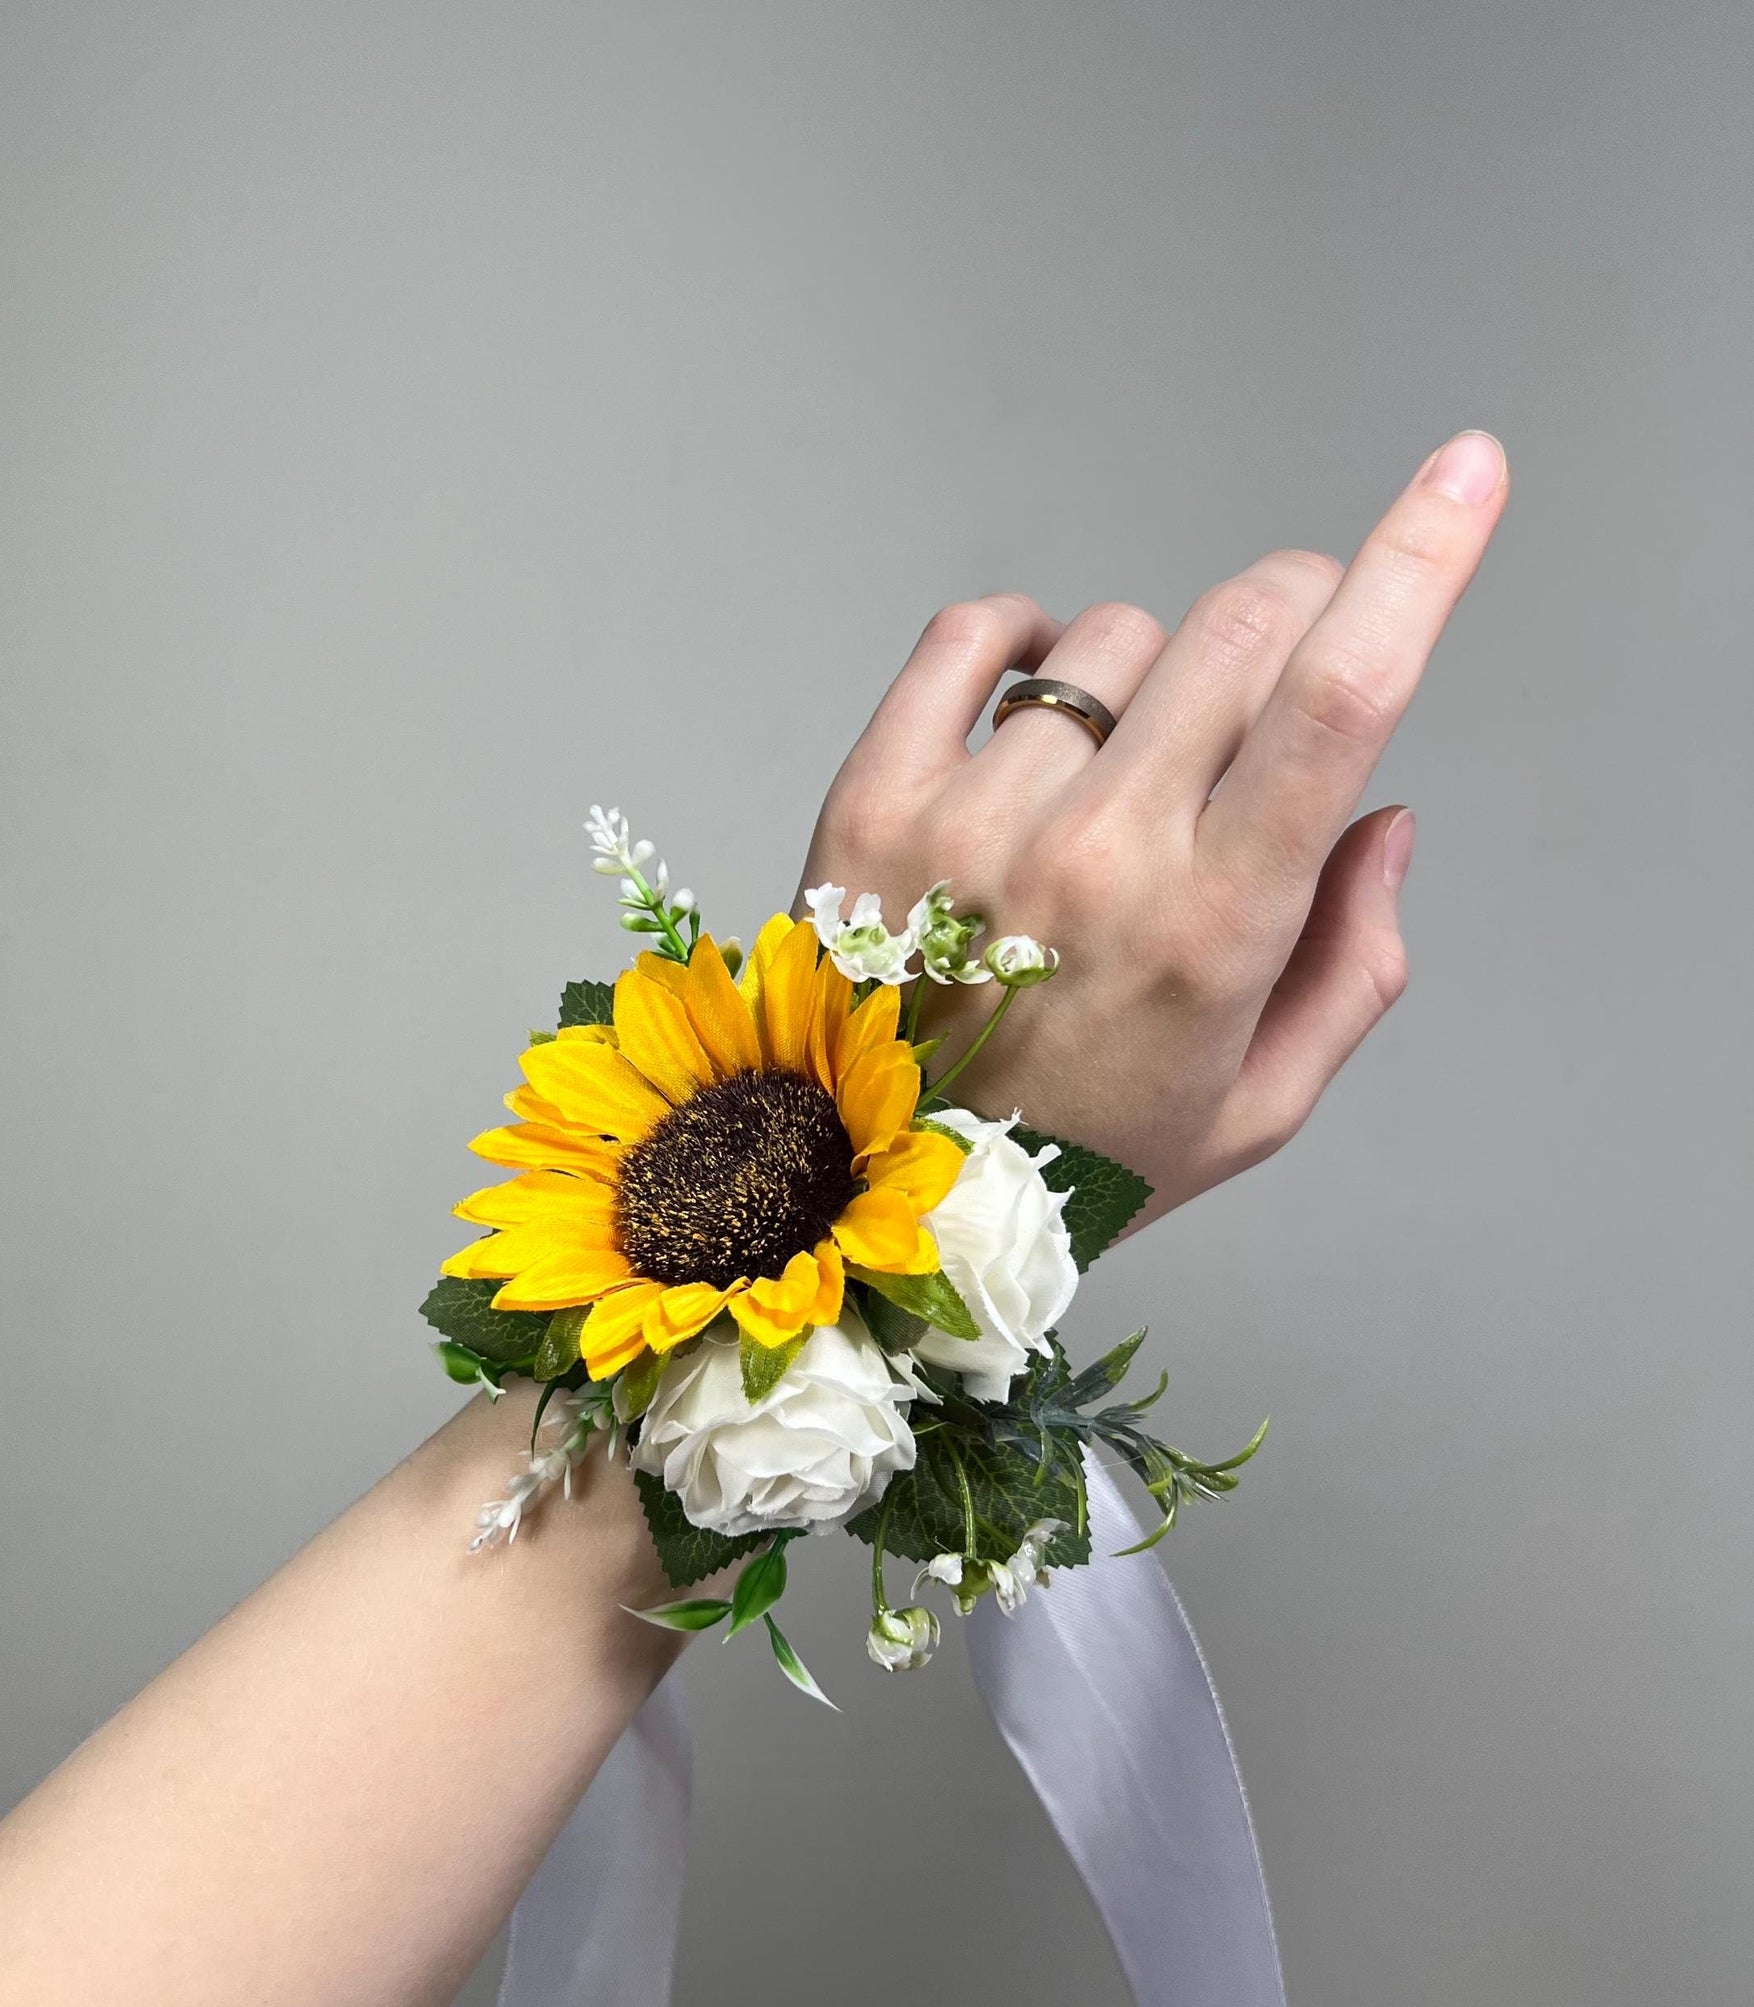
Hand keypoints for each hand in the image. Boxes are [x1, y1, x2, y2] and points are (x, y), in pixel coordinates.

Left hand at [798, 431, 1508, 1224]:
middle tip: (1275, 679)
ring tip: (1112, 784)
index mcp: (1211, 931)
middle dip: (1295, 615)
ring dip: (1148, 679)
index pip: (1338, 703)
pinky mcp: (871, 799)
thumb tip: (1378, 815)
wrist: (876, 1203)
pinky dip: (1024, 638)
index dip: (1418, 565)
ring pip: (1116, 637)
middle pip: (1241, 627)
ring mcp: (971, 821)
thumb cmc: (1082, 1160)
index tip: (1466, 473)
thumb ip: (1349, 962)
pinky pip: (971, 634)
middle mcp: (1094, 858)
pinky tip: (1034, 707)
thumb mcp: (1257, 1103)